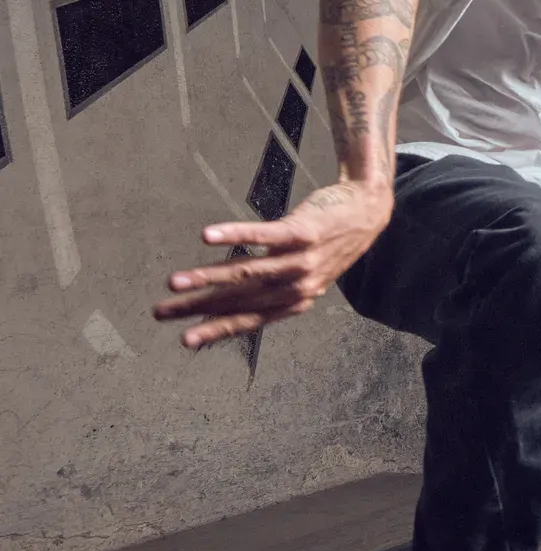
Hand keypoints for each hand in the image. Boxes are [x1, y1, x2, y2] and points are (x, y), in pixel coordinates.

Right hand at [153, 179, 391, 349]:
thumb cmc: (329, 241)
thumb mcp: (305, 272)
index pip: (249, 319)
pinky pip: (263, 236)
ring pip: (247, 272)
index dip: (216, 329)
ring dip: (208, 278)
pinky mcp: (302, 231)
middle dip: (198, 308)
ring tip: (174, 282)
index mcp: (295, 301)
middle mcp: (298, 286)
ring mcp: (302, 260)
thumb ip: (273, 287)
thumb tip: (234, 298)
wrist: (367, 210)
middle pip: (240, 300)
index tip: (186, 340)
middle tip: (162, 313)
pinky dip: (233, 235)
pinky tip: (206, 236)